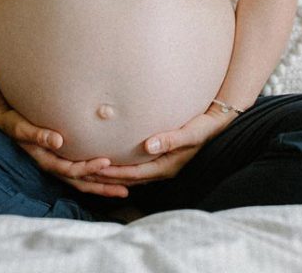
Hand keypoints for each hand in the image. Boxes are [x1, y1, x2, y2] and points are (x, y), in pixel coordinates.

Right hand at [0, 107, 127, 198]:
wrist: (6, 122)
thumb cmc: (14, 122)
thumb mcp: (22, 127)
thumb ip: (38, 134)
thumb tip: (58, 140)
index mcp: (46, 160)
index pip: (70, 169)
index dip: (88, 167)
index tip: (106, 162)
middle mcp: (54, 166)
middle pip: (81, 181)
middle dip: (103, 185)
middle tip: (125, 188)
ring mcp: (58, 165)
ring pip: (83, 180)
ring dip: (103, 185)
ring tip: (125, 190)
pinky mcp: (62, 160)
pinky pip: (82, 173)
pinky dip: (96, 176)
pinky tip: (110, 176)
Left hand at [88, 107, 233, 186]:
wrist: (216, 124)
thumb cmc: (203, 126)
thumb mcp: (189, 133)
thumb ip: (170, 139)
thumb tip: (149, 145)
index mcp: (166, 166)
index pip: (134, 174)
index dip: (114, 172)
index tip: (95, 168)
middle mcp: (162, 169)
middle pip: (129, 178)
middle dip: (108, 176)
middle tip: (85, 171)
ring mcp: (161, 165)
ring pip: (132, 174)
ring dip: (113, 172)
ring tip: (92, 168)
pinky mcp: (160, 157)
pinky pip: (136, 166)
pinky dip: (122, 165)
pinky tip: (112, 158)